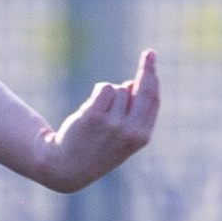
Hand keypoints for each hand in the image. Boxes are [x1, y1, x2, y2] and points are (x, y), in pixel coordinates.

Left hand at [32, 51, 162, 191]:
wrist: (67, 167)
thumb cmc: (96, 149)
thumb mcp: (122, 137)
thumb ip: (133, 114)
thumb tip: (132, 83)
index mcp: (142, 137)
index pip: (153, 100)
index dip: (154, 79)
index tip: (152, 61)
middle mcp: (131, 130)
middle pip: (143, 90)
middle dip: (148, 69)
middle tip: (150, 53)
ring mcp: (113, 123)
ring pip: (119, 89)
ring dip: (109, 94)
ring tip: (98, 114)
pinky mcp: (94, 116)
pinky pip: (104, 88)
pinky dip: (98, 91)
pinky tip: (89, 108)